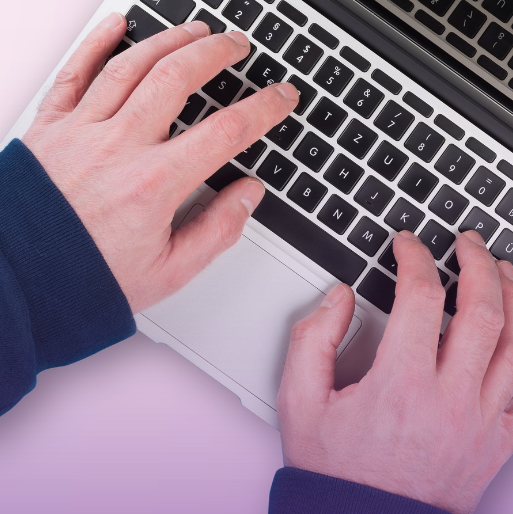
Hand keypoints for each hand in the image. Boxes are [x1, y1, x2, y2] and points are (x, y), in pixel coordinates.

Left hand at [22, 14, 297, 311]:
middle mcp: (118, 148)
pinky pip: (74, 73)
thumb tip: (247, 195)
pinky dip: (97, 43)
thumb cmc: (84, 278)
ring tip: (195, 31)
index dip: (264, 108)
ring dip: (169, 40)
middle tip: (238, 47)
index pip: (226, 131)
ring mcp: (80, 132)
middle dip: (216, 54)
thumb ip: (217, 231)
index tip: (281, 97)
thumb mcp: (169, 271)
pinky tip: (118, 26)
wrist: (16, 282)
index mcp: (154, 185)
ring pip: (130, 66)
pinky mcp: (48, 128)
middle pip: (177, 78)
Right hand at [279, 230, 512, 513]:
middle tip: (470, 243)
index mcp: (399, 385)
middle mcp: (449, 400)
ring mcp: (482, 422)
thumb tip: (338, 296)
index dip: (416, 258)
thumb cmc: (337, 476)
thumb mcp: (300, 405)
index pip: (421, 298)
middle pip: (482, 313)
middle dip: (479, 265)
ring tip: (506, 272)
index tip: (409, 244)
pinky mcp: (500, 444)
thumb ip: (313, 341)